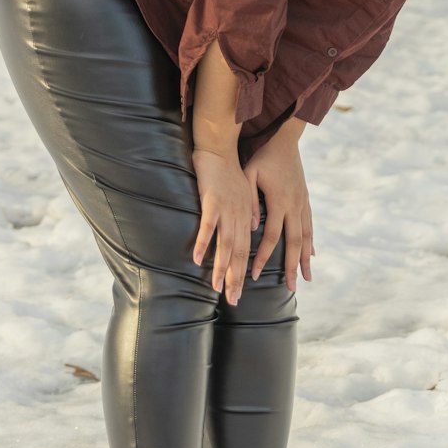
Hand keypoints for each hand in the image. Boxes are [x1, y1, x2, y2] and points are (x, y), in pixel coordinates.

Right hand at [191, 147, 257, 304]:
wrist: (219, 147)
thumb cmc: (228, 170)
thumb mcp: (243, 191)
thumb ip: (248, 211)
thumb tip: (251, 229)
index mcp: (246, 215)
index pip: (245, 250)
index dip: (241, 272)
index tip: (238, 292)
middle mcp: (239, 215)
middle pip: (238, 252)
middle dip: (235, 279)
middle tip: (232, 301)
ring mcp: (226, 209)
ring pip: (225, 244)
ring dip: (221, 267)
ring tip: (217, 288)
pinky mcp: (212, 200)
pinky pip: (208, 225)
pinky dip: (204, 242)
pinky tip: (196, 259)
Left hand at [243, 131, 314, 291]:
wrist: (285, 138)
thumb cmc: (262, 155)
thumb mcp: (249, 173)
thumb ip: (249, 199)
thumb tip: (252, 225)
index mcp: (279, 201)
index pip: (272, 236)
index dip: (263, 257)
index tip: (254, 275)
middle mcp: (294, 205)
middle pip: (294, 242)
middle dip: (292, 267)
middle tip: (291, 289)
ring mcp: (302, 203)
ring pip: (306, 237)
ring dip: (305, 259)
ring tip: (306, 278)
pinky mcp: (305, 199)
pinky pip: (310, 225)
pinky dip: (311, 242)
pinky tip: (311, 255)